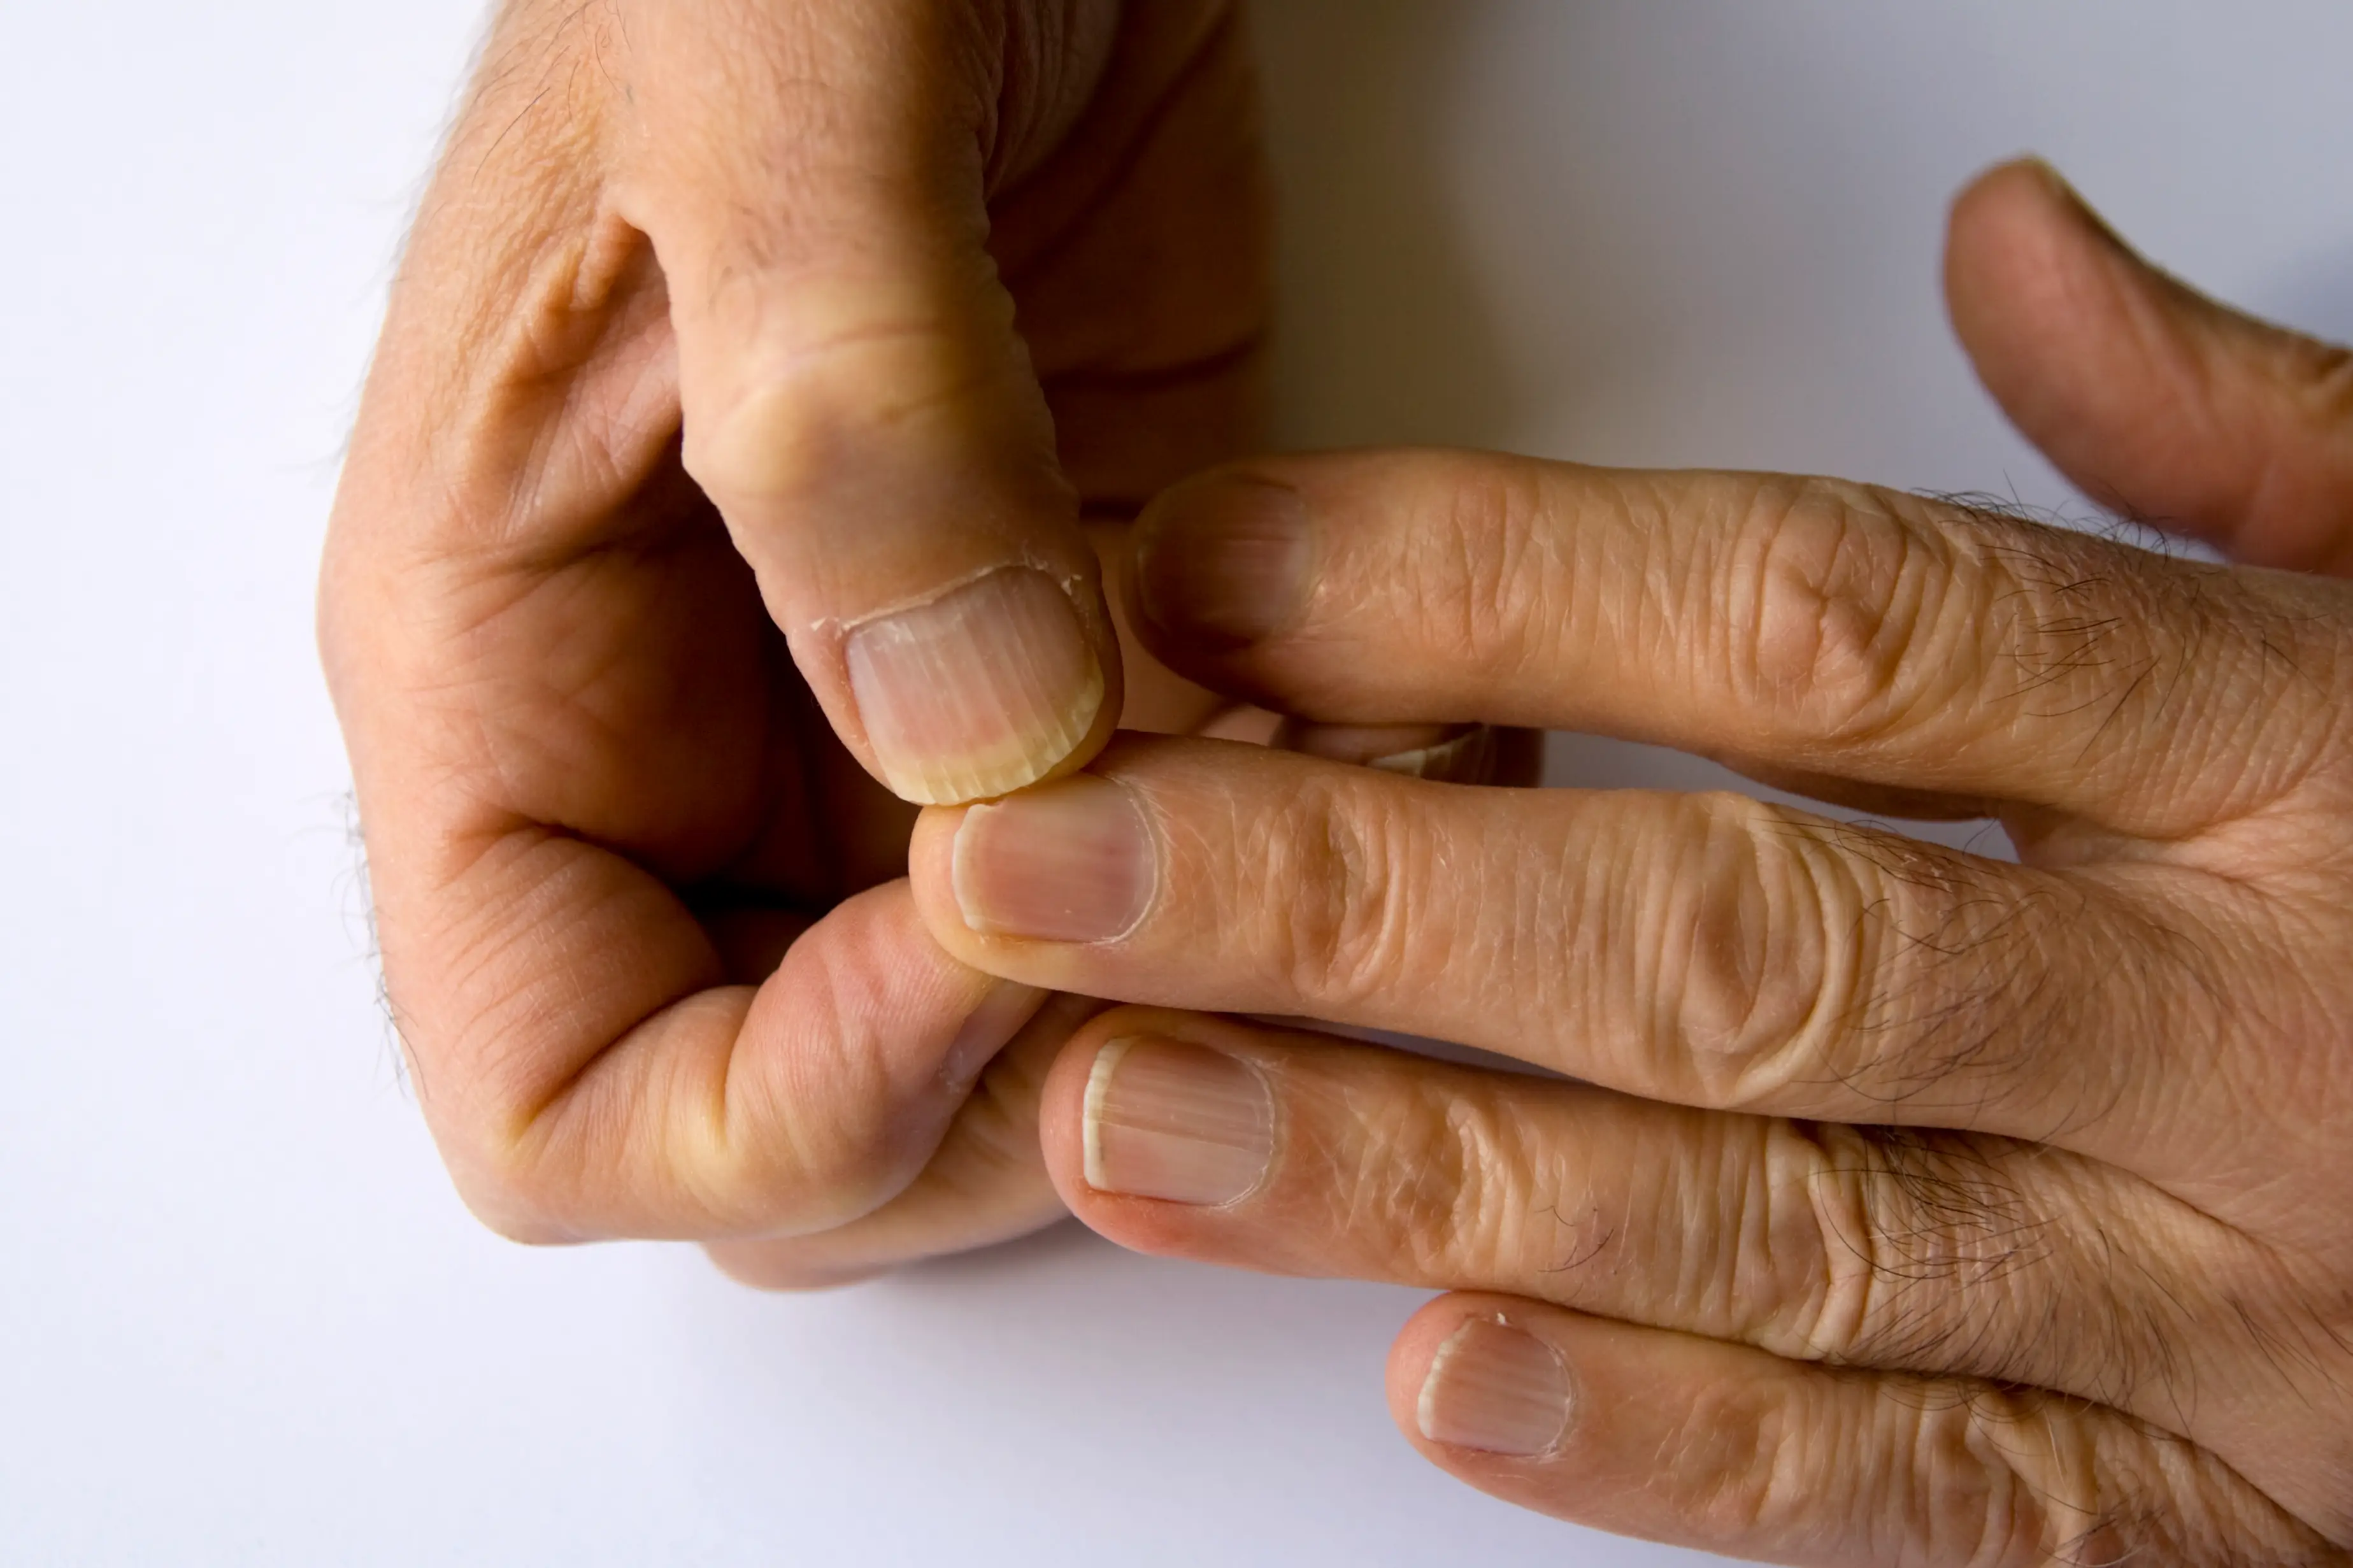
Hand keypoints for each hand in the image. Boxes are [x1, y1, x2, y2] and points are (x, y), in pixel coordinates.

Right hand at [317, 0, 1265, 1282]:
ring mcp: (892, 714)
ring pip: (1025, 1030)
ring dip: (1212, 970)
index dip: (779, 1112)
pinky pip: (1178, 870)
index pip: (566, 1093)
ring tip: (1361, 778)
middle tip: (1219, 915)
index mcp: (513, 660)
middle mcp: (691, 735)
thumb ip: (840, 407)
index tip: (991, 941)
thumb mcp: (772, 86)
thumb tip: (967, 729)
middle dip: (1029, 1087)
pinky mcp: (1075, 652)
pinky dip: (1302, 851)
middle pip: (817, 1121)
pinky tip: (1413, 717)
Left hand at [907, 162, 2352, 1560]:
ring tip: (1128, 1118)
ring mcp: (2235, 1294)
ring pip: (1767, 1223)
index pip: (1820, 630)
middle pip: (1725, 936)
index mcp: (2288, 749)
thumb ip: (2248, 440)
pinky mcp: (2238, 1507)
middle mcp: (2236, 1019)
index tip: (1210, 572)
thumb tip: (2018, 247)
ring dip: (1423, 1177)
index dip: (1489, 594)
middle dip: (1355, 908)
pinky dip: (1682, 1451)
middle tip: (1046, 870)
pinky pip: (1932, 1491)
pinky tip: (1444, 1384)